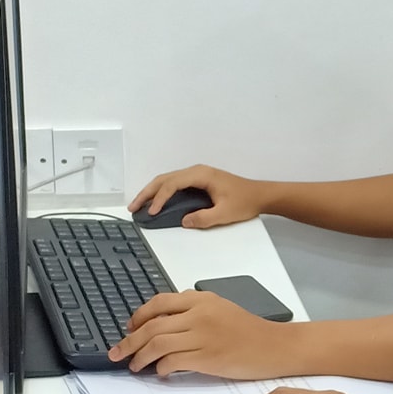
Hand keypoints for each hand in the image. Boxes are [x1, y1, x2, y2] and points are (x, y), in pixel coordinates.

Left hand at [109, 290, 297, 376]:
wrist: (274, 346)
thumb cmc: (249, 330)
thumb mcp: (220, 307)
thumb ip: (194, 309)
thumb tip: (165, 319)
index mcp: (200, 299)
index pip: (159, 303)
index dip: (138, 317)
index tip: (129, 328)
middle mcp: (198, 314)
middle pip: (152, 326)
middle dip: (129, 341)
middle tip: (118, 352)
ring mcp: (202, 336)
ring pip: (157, 344)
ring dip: (140, 357)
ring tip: (135, 366)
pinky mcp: (207, 358)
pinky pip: (173, 362)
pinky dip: (161, 368)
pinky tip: (160, 373)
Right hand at [127, 164, 262, 228]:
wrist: (259, 195)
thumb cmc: (245, 200)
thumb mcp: (224, 214)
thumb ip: (203, 218)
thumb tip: (184, 221)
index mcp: (202, 175)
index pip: (173, 184)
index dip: (160, 198)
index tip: (152, 211)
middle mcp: (197, 172)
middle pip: (165, 179)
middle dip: (147, 193)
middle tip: (133, 207)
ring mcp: (197, 175)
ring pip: (167, 180)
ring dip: (152, 192)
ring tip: (138, 206)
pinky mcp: (198, 182)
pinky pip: (174, 185)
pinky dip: (162, 193)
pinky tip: (155, 203)